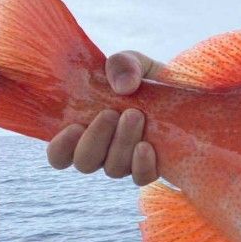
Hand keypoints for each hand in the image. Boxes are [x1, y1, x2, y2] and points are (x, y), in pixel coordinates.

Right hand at [46, 51, 163, 185]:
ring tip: (135, 115)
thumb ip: (122, 65)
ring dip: (121, 144)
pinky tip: (147, 146)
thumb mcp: (133, 63)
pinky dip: (142, 165)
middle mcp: (102, 151)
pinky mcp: (151, 166)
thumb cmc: (145, 78)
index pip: (59, 155)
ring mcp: (126, 161)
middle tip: (111, 112)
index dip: (60, 148)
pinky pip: (141, 178)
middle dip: (96, 138)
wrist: (181, 87)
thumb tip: (123, 87)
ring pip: (113, 169)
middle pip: (85, 162)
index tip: (74, 127)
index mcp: (84, 130)